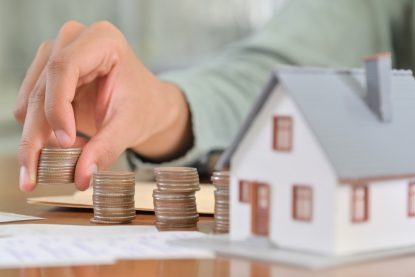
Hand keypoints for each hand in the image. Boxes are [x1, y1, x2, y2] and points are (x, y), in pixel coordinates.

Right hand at [14, 21, 191, 191]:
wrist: (147, 104)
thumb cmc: (144, 106)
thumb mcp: (131, 125)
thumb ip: (106, 148)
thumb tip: (81, 178)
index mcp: (102, 40)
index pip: (63, 68)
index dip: (57, 107)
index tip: (66, 143)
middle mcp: (73, 40)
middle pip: (41, 88)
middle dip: (36, 135)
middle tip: (36, 176)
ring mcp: (56, 55)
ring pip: (29, 101)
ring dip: (37, 138)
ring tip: (63, 161)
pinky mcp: (47, 76)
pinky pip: (30, 108)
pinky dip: (41, 133)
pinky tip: (64, 147)